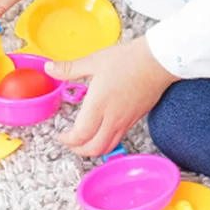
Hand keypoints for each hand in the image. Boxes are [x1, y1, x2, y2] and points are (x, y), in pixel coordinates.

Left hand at [45, 37, 178, 156]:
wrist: (159, 61)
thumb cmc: (128, 59)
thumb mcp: (94, 61)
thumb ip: (69, 69)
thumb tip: (49, 68)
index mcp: (98, 105)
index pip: (80, 135)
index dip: (67, 140)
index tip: (61, 134)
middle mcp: (112, 118)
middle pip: (93, 148)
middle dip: (77, 149)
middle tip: (69, 141)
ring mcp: (125, 121)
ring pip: (107, 147)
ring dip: (92, 149)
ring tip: (83, 140)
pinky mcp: (135, 119)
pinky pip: (118, 138)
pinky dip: (105, 142)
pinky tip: (100, 130)